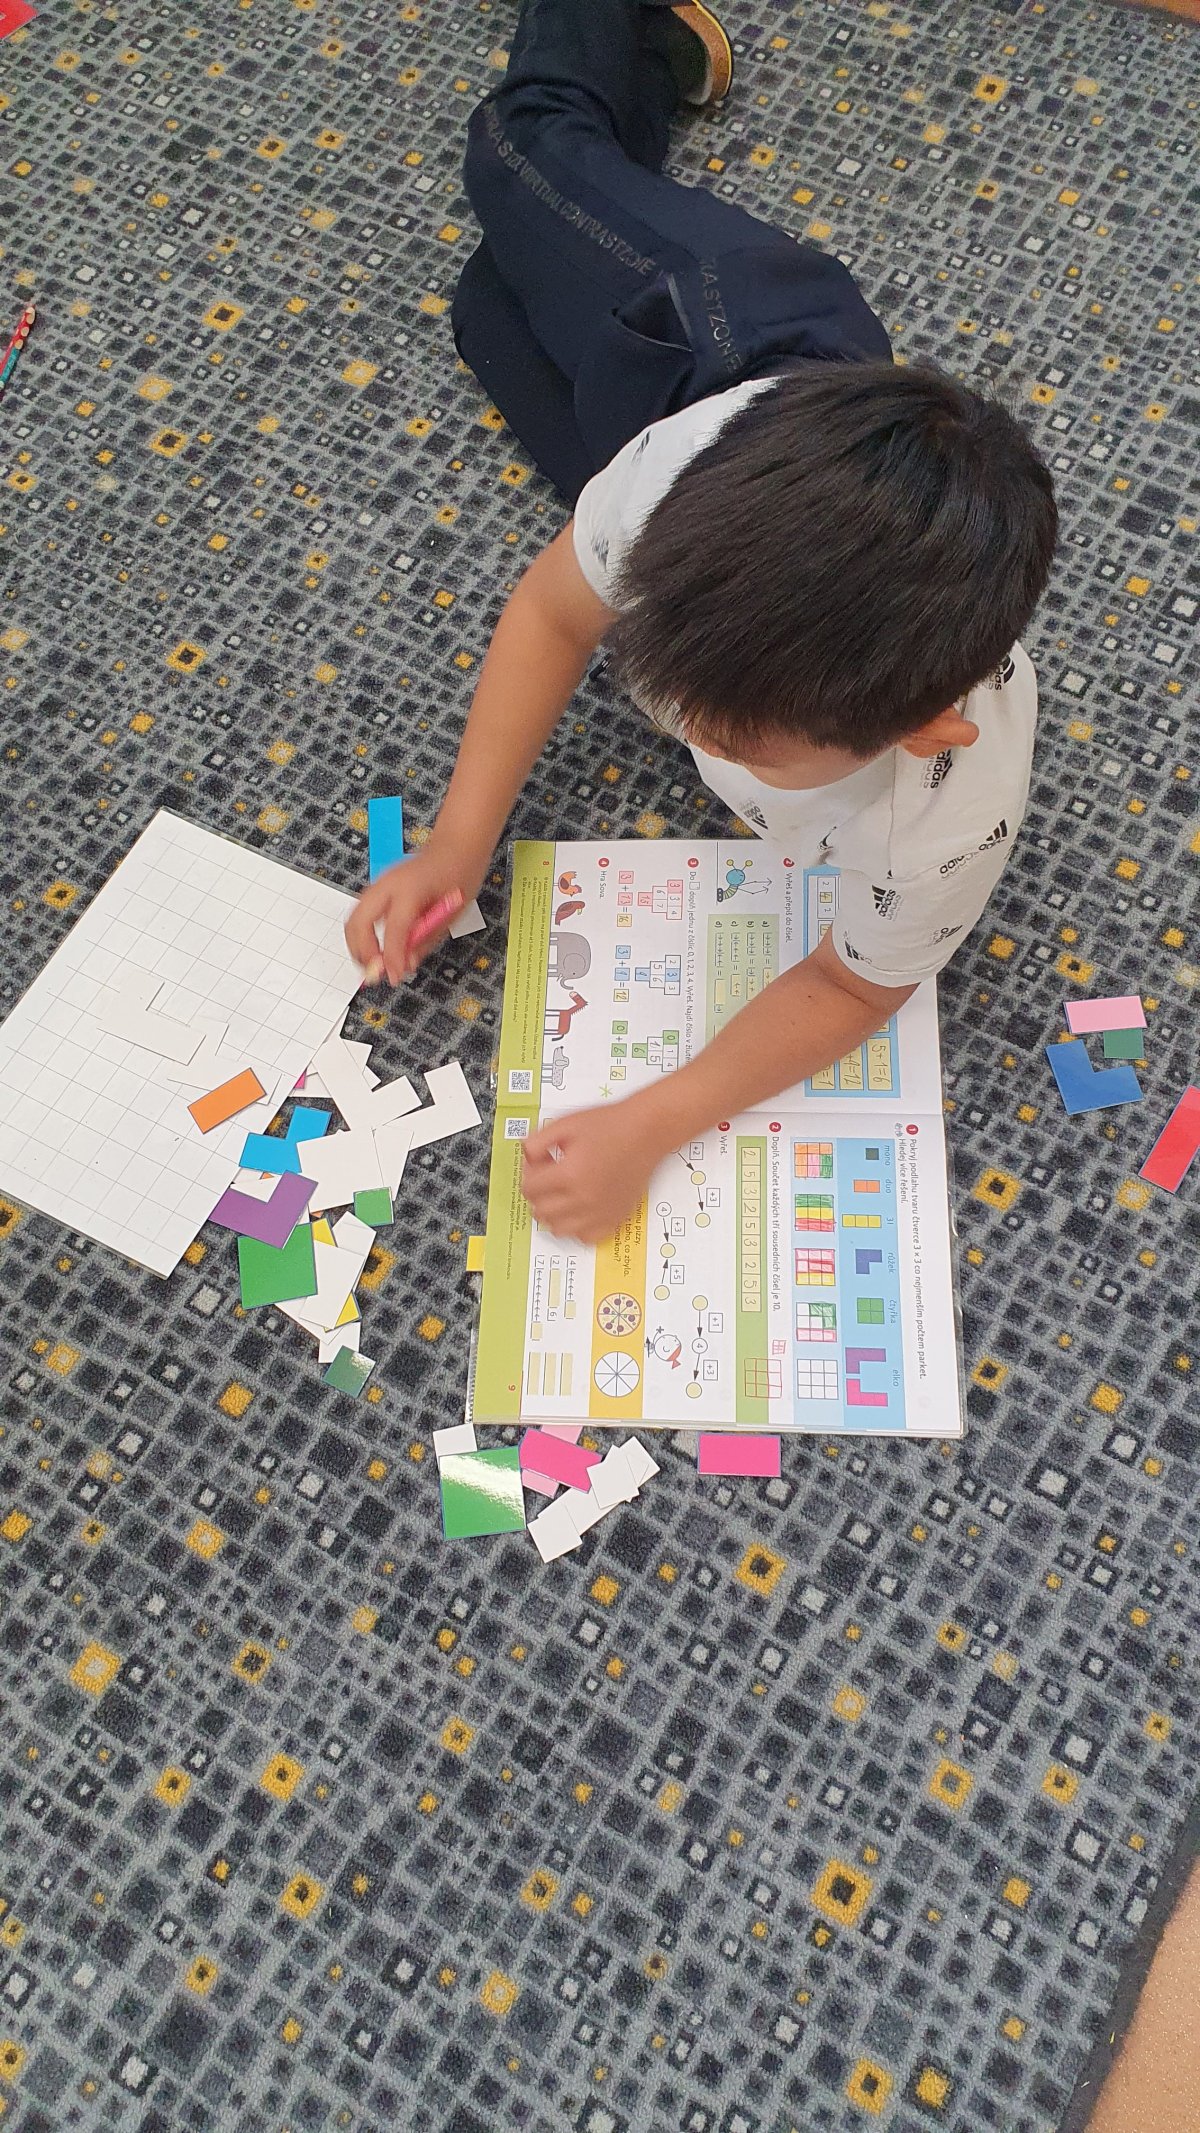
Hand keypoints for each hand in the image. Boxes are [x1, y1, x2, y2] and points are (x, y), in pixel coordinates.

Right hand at [344, 838, 484, 985]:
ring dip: (359, 945)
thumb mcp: (449, 916)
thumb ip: (424, 941)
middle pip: (359, 923)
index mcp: (410, 888)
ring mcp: (379, 884)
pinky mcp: (377, 890)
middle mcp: (388, 884)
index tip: (393, 977)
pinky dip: (363, 935)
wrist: (455, 849)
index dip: (392, 958)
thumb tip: (406, 964)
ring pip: (353, 919)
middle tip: (375, 972)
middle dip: (363, 952)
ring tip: (373, 963)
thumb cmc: (457, 876)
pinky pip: (361, 915)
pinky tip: (376, 948)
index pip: (394, 930)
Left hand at [522, 1099, 667, 1243]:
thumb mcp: (566, 1124)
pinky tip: (581, 1209)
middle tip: (549, 1179)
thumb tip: (526, 1158)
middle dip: (539, 1195)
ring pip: (560, 1229)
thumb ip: (538, 1142)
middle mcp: (584, 1198)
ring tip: (563, 1195)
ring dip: (554, 1214)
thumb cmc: (610, 1125)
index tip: (538, 1167)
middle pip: (541, 1212)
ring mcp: (600, 1211)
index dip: (529, 1175)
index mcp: (569, 1174)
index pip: (529, 1189)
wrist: (645, 1132)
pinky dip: (578, 1228)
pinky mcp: (615, 1217)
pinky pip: (586, 1237)